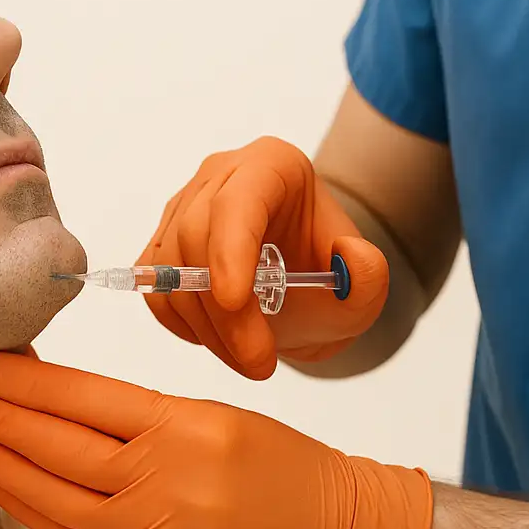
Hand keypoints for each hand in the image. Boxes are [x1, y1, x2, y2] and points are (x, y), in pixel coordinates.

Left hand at [0, 353, 431, 528]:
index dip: (23, 380)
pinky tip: (6, 486)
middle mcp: (165, 481)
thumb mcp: (211, 413)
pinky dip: (34, 511)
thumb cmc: (276, 463)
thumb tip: (54, 397)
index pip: (81, 396)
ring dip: (0, 464)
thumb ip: (135, 412)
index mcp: (182, 426)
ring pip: (54, 497)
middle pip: (56, 445)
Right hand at [142, 136, 389, 378]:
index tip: (236, 301)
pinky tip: (220, 340)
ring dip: (206, 328)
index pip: (239, 200)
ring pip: (171, 268)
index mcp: (272, 166)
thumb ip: (371, 276)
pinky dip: (183, 325)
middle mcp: (220, 176)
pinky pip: (156, 290)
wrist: (303, 292)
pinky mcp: (162, 246)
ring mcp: (183, 208)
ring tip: (249, 359)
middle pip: (196, 236)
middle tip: (259, 362)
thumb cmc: (329, 280)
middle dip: (224, 311)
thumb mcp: (365, 287)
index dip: (230, 249)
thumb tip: (352, 256)